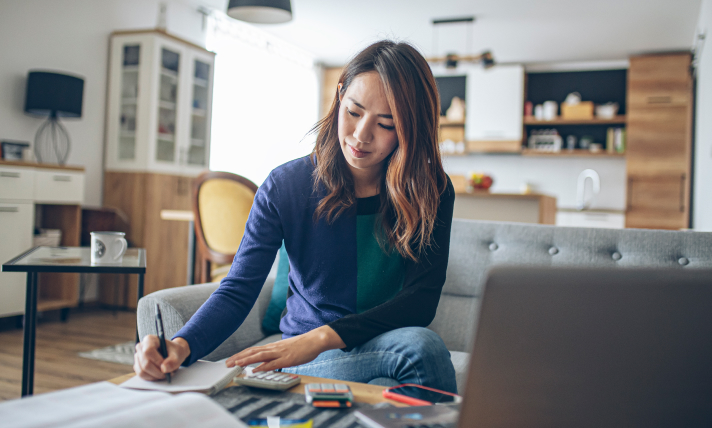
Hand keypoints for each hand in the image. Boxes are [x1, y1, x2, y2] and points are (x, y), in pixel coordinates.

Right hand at [134, 335, 190, 380]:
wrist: (173, 353)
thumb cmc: (174, 351)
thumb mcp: (178, 354)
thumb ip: (173, 361)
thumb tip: (164, 368)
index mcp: (150, 340)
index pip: (148, 351)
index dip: (157, 361)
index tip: (165, 366)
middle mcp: (141, 347)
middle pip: (145, 363)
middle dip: (157, 372)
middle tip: (167, 374)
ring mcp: (138, 357)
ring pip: (142, 371)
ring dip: (154, 376)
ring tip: (164, 374)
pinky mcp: (138, 366)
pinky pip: (141, 375)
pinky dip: (151, 378)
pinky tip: (159, 375)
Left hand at [225, 325, 345, 371]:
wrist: (315, 340)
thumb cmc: (302, 346)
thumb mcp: (285, 350)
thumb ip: (275, 356)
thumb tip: (265, 363)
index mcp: (273, 347)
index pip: (253, 350)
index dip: (241, 355)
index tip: (231, 359)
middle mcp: (274, 348)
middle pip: (252, 352)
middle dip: (239, 358)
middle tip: (227, 363)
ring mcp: (280, 353)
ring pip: (260, 356)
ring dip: (247, 360)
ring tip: (236, 364)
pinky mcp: (287, 358)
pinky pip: (273, 363)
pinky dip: (263, 366)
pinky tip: (255, 369)